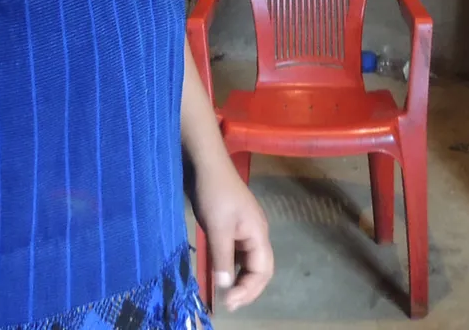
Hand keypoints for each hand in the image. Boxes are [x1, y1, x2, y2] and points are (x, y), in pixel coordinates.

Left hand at [189, 161, 272, 310]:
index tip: (230, 301)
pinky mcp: (234, 225)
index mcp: (259, 233)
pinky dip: (233, 267)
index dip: (249, 289)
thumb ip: (222, 258)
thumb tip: (225, 287)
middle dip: (248, 288)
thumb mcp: (218, 228)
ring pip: (250, 261)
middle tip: (230, 304)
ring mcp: (246, 229)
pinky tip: (223, 274)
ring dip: (241, 279)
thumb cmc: (215, 194)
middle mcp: (257, 233)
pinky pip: (239, 253)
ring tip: (227, 295)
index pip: (262, 270)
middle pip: (260, 268)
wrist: (206, 164)